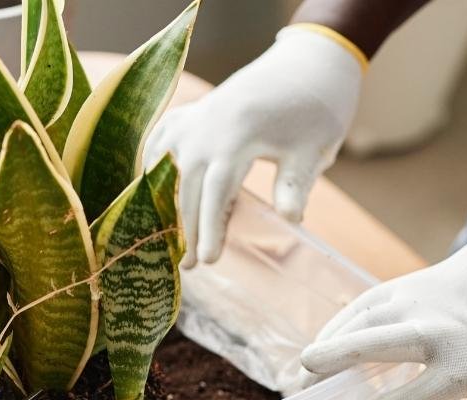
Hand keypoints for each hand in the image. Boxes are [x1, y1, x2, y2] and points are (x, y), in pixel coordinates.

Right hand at [143, 26, 362, 266]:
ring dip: (165, 205)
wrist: (305, 64)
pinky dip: (152, 171)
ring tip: (168, 239)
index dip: (209, 229)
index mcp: (236, 138)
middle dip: (186, 229)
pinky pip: (157, 147)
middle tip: (189, 267)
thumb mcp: (313, 150)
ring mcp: (192, 120)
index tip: (209, 260)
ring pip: (164, 170)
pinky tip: (152, 195)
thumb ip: (296, 184)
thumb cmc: (315, 111)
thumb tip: (291, 219)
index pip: (215, 193)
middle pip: (185, 188)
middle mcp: (204, 128)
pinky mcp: (187, 115)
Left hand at [302, 210, 466, 399]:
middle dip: (327, 346)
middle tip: (296, 372)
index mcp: (420, 290)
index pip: (364, 310)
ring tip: (305, 378)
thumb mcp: (458, 290)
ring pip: (383, 342)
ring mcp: (446, 335)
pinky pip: (424, 389)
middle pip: (364, 320)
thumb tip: (402, 338)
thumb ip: (425, 311)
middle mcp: (426, 306)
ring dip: (342, 356)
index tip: (312, 354)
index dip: (334, 333)